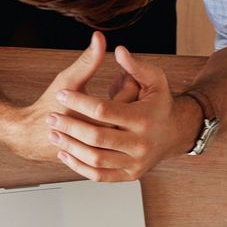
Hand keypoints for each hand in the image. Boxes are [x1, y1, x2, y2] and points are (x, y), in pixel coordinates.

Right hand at [5, 32, 139, 160]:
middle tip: (119, 83)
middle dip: (128, 92)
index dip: (127, 79)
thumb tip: (100, 37)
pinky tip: (107, 115)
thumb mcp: (68, 80)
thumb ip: (87, 60)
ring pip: (129, 124)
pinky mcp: (104, 155)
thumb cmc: (49, 105)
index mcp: (103, 119)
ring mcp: (107, 149)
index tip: (119, 74)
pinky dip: (117, 121)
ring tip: (114, 97)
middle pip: (134, 109)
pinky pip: (120, 136)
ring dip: (125, 108)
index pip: (130, 93)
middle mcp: (109, 138)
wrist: (32, 137)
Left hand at [47, 46, 201, 181]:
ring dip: (70, 147)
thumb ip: (135, 66)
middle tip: (52, 118)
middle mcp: (141, 144)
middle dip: (70, 127)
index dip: (79, 101)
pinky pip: (99, 175)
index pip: (103, 109)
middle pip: (96, 136)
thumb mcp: (154, 80)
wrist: (174, 135)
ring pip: (95, 159)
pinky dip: (79, 166)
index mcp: (144, 119)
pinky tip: (65, 153)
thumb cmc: (159, 105)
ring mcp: (135, 162)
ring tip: (54, 134)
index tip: (62, 94)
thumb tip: (118, 50)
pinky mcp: (129, 175)